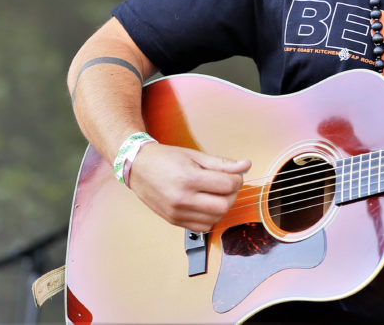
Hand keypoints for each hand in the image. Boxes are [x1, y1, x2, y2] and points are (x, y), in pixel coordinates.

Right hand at [127, 143, 250, 231]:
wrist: (137, 167)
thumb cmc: (166, 158)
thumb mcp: (196, 155)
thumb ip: (222, 163)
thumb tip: (246, 165)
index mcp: (188, 178)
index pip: (227, 185)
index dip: (237, 179)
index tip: (235, 175)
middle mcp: (182, 199)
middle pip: (224, 205)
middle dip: (232, 194)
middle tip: (227, 185)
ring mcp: (177, 213)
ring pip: (216, 218)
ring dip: (222, 206)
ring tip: (215, 193)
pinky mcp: (174, 221)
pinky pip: (203, 227)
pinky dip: (210, 217)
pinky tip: (206, 204)